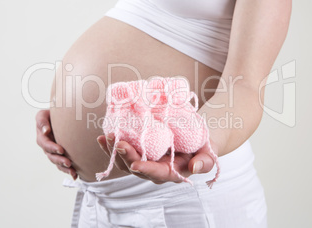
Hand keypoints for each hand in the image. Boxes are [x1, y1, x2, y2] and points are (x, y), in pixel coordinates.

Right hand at [35, 110, 76, 179]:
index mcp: (42, 136)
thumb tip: (46, 130)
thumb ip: (42, 121)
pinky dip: (68, 171)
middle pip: (51, 156)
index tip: (61, 150)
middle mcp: (46, 146)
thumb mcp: (43, 114)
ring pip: (57, 162)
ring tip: (73, 171)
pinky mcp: (60, 155)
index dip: (52, 148)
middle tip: (68, 163)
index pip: (45, 144)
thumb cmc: (52, 113)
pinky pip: (63, 165)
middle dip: (59, 160)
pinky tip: (75, 175)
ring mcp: (53, 152)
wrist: (61, 117)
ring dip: (64, 168)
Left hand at [96, 134, 217, 183]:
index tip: (136, 164)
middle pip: (137, 167)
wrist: (194, 137)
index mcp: (172, 172)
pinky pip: (122, 152)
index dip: (146, 169)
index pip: (158, 173)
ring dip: (115, 151)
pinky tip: (103, 138)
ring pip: (126, 161)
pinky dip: (111, 146)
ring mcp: (145, 160)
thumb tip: (195, 168)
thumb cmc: (201, 145)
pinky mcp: (138, 151)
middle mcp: (155, 169)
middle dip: (126, 156)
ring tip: (108, 137)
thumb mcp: (209, 153)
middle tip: (118, 142)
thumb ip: (205, 162)